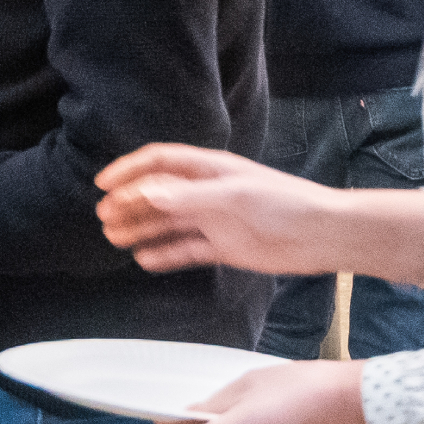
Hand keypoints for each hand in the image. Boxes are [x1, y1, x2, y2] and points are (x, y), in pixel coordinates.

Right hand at [97, 143, 390, 277]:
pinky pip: (186, 249)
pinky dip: (165, 254)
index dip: (130, 171)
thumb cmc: (283, 205)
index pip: (160, 163)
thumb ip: (187, 198)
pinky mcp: (224, 246)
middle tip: (103, 219)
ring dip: (141, 228)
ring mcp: (215, 220)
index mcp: (209, 169)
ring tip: (114, 239)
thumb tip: (145, 195)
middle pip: (158, 194)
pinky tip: (144, 260)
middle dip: (129, 203)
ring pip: (168, 222)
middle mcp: (207, 192)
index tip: (103, 185)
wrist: (321, 235)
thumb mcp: (232, 197)